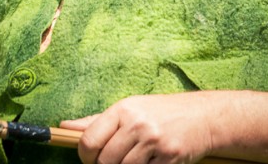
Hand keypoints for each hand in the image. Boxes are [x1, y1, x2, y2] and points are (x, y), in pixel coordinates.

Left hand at [60, 92, 212, 163]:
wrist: (202, 116)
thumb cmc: (160, 113)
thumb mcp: (130, 109)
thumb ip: (97, 121)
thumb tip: (65, 127)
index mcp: (123, 109)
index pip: (89, 141)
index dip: (86, 157)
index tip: (92, 159)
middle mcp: (137, 123)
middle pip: (104, 162)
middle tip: (116, 162)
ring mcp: (154, 142)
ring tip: (136, 160)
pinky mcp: (169, 158)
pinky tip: (151, 163)